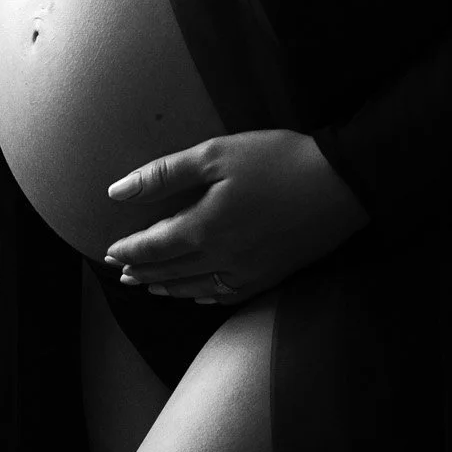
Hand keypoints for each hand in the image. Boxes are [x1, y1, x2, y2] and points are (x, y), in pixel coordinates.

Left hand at [102, 130, 371, 304]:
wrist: (342, 183)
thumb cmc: (277, 161)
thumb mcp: (217, 154)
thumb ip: (165, 174)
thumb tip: (116, 192)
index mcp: (204, 228)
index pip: (154, 246)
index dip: (129, 250)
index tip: (109, 252)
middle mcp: (222, 259)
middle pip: (172, 271)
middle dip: (143, 271)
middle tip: (122, 274)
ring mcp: (249, 271)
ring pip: (197, 288)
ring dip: (169, 287)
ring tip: (151, 286)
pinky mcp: (273, 274)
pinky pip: (229, 295)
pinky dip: (205, 297)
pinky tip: (199, 295)